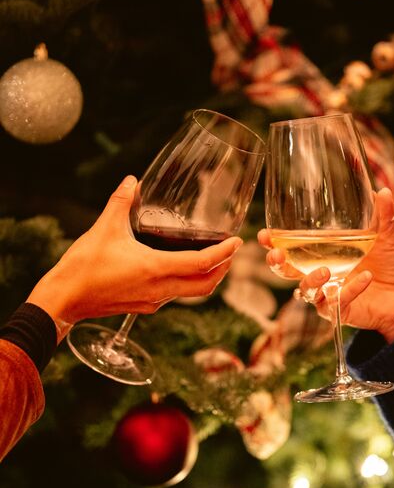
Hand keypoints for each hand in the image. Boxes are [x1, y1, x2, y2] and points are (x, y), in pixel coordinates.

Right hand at [28, 175, 241, 334]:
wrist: (63, 300)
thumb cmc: (83, 267)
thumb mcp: (104, 228)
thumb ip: (121, 201)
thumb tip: (133, 181)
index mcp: (155, 269)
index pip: (202, 264)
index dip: (224, 253)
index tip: (236, 241)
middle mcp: (159, 289)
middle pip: (206, 285)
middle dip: (223, 269)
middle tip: (230, 251)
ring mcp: (152, 301)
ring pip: (191, 293)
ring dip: (207, 278)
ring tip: (212, 258)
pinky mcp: (142, 306)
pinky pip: (174, 296)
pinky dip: (187, 283)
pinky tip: (180, 268)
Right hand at [258, 187, 393, 342]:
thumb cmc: (393, 264)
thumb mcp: (389, 237)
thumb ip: (384, 217)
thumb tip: (382, 191)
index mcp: (324, 253)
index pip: (291, 247)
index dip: (274, 243)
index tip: (264, 235)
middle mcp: (321, 273)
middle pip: (287, 272)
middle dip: (277, 264)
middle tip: (276, 256)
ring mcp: (329, 293)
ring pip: (306, 291)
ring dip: (311, 281)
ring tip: (325, 271)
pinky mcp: (341, 311)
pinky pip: (335, 303)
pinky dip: (349, 291)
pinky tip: (365, 279)